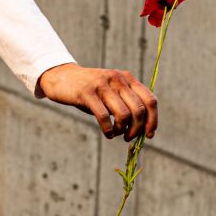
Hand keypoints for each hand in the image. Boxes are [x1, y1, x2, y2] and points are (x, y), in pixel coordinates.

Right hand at [37, 63, 157, 141]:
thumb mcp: (112, 92)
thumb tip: (143, 129)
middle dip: (137, 129)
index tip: (149, 135)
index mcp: (128, 79)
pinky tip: (107, 133)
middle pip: (138, 110)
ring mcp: (102, 85)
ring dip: (122, 130)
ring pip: (123, 114)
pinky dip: (108, 130)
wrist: (62, 77)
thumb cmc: (91, 91)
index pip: (150, 100)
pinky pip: (104, 116)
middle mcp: (118, 79)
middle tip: (128, 138)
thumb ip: (127, 104)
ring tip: (116, 134)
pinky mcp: (87, 93)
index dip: (153, 120)